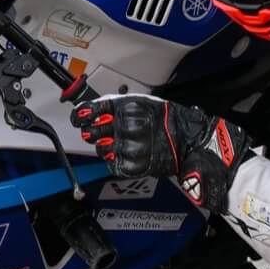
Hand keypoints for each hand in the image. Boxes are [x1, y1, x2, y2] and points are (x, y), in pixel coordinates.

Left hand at [70, 95, 247, 211]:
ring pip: (101, 150)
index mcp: (128, 106)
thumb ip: (119, 107)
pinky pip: (113, 165)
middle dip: (92, 133)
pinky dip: (116, 162)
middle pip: (93, 131)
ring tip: (118, 145)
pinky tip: (126, 155)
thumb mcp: (143, 103)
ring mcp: (129, 146)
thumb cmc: (169, 120)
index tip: (78, 118)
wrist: (191, 140)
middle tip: (96, 134)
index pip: (92, 110)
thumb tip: (95, 112)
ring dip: (105, 148)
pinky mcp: (133, 165)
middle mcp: (126, 125)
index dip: (81, 115)